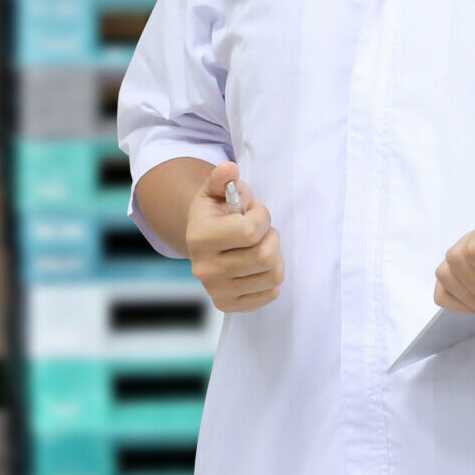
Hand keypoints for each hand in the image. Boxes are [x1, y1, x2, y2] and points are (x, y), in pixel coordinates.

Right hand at [184, 161, 282, 312]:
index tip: (254, 211)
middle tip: (259, 231)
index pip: (250, 231)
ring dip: (274, 256)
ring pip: (273, 275)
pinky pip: (271, 293)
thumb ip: (222, 178)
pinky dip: (271, 277)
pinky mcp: (228, 305)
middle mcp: (205, 269)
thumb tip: (230, 170)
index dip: (262, 216)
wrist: (202, 241)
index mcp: (199, 238)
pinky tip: (257, 266)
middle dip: (270, 237)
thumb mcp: (214, 190)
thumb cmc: (215, 213)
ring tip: (260, 246)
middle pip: (265, 256)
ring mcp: (217, 291)